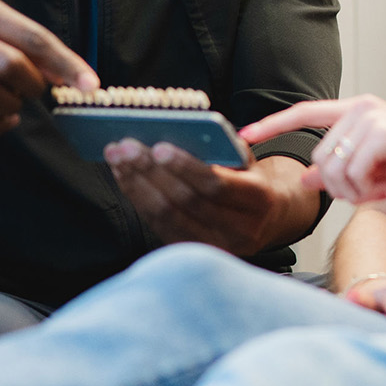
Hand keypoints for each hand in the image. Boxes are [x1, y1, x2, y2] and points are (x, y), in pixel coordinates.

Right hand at [0, 0, 96, 136]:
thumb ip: (32, 48)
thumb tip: (74, 75)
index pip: (33, 37)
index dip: (65, 63)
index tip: (89, 84)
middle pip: (10, 64)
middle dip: (32, 85)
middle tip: (34, 91)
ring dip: (11, 106)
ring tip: (13, 104)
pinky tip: (1, 120)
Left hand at [105, 144, 315, 255]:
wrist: (268, 218)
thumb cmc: (251, 179)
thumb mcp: (247, 161)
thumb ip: (221, 149)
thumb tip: (179, 133)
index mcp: (259, 200)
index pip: (216, 185)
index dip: (185, 167)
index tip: (158, 146)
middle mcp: (240, 230)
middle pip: (186, 202)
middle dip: (151, 172)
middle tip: (125, 147)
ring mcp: (216, 247)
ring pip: (167, 216)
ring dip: (137, 184)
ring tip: (117, 158)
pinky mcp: (194, 253)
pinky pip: (159, 226)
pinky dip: (138, 199)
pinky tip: (125, 177)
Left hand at [241, 96, 385, 204]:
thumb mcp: (371, 169)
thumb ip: (337, 169)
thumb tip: (304, 178)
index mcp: (356, 108)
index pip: (305, 112)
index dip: (273, 124)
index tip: (245, 135)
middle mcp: (361, 106)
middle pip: (319, 156)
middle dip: (337, 187)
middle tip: (367, 195)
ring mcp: (371, 117)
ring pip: (333, 169)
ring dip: (352, 192)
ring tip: (379, 191)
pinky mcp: (383, 133)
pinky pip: (353, 174)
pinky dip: (366, 191)